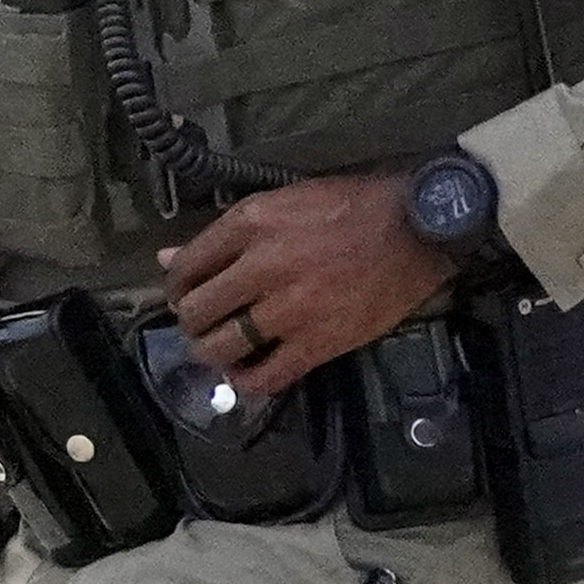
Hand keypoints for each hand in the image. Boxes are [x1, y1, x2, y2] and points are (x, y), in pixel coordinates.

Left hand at [154, 167, 459, 404]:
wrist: (415, 229)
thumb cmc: (350, 206)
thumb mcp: (282, 201)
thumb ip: (224, 233)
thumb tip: (168, 257)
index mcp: (250, 223)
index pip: (187, 266)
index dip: (176, 286)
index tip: (183, 293)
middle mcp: (261, 267)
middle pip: (196, 310)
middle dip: (190, 321)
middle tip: (202, 323)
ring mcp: (289, 310)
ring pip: (221, 347)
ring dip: (211, 352)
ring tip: (219, 349)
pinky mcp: (317, 343)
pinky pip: (266, 377)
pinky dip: (247, 382)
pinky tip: (246, 373)